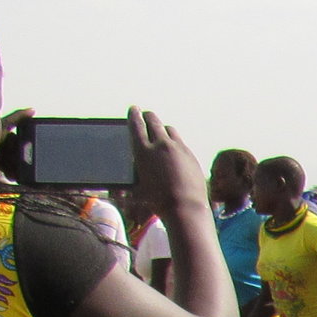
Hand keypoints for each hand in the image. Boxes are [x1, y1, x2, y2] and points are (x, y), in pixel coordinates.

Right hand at [125, 108, 206, 228]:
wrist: (185, 208)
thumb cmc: (157, 202)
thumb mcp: (138, 188)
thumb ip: (132, 176)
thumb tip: (125, 180)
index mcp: (143, 151)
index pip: (136, 125)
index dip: (134, 115)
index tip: (133, 109)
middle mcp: (161, 145)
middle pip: (154, 121)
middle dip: (147, 117)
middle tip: (145, 115)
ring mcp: (179, 148)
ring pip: (169, 129)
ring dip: (163, 129)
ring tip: (160, 133)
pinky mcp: (191, 155)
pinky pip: (181, 143)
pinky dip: (175, 143)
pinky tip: (174, 150)